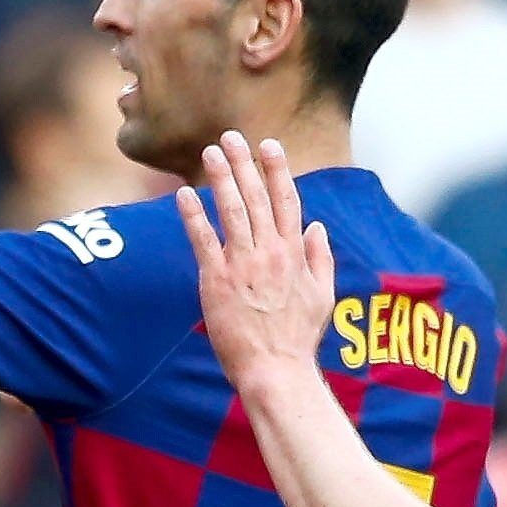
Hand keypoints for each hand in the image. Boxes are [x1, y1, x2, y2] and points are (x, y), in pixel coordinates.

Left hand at [175, 135, 336, 395]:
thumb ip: (321, 257)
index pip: (287, 201)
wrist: (277, 371)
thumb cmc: (298, 339)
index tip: (268, 145)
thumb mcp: (323, 295)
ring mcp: (243, 265)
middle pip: (258, 197)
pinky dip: (193, 216)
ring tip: (209, 151)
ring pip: (232, 211)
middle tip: (231, 135)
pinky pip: (203, 241)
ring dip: (220, 178)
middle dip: (244, 163)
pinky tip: (183, 195)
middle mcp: (270, 252)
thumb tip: (316, 225)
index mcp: (295, 253)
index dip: (277, 170)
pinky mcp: (217, 282)